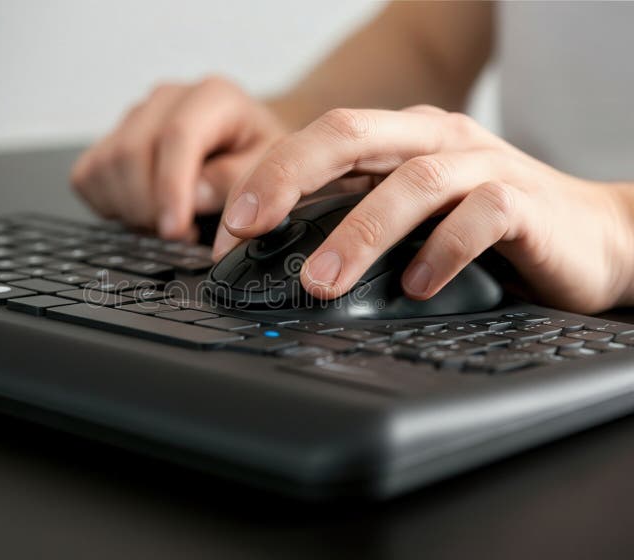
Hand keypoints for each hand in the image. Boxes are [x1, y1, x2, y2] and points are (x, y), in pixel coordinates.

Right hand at [71, 76, 287, 239]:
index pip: (177, 135)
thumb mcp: (272, 168)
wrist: (244, 144)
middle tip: (180, 235)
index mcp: (212, 97)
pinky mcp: (109, 140)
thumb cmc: (258, 156)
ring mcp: (133, 118)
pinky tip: (145, 210)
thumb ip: (241, 181)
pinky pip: (87, 178)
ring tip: (168, 222)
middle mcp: (166, 100)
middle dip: (150, 207)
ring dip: (131, 210)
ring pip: (105, 167)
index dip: (171, 188)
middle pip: (131, 153)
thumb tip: (196, 197)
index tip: (174, 229)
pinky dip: (109, 205)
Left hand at [213, 105, 633, 313]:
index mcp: (397, 140)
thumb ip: (359, 223)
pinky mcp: (522, 202)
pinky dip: (440, 252)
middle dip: (288, 178)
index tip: (229, 233)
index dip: (266, 179)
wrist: (591, 235)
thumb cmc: (489, 227)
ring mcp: (479, 165)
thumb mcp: (410, 219)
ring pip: (409, 183)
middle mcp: (432, 140)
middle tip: (247, 229)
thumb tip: (284, 263)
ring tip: (321, 283)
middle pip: (348, 135)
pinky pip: (477, 218)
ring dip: (358, 234)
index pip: (317, 142)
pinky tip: (415, 286)